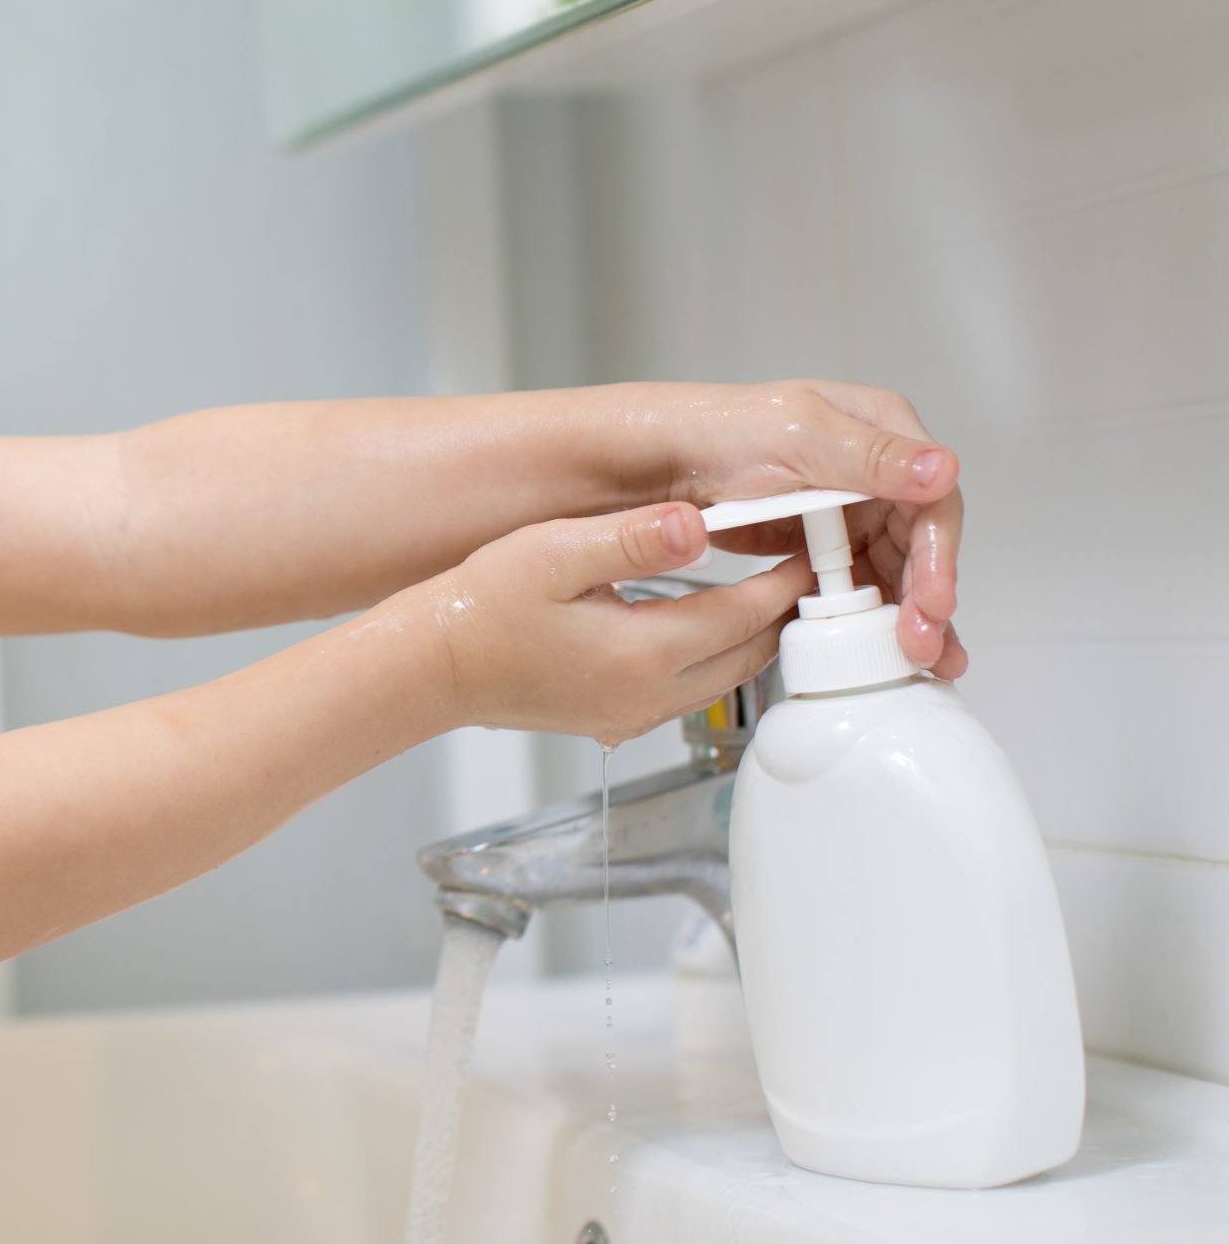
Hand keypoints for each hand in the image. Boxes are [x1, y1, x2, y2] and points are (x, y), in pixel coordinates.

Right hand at [415, 502, 814, 746]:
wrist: (432, 667)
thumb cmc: (480, 608)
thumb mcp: (552, 554)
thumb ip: (632, 538)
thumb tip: (698, 524)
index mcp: (644, 652)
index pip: (747, 612)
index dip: (787, 576)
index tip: (812, 542)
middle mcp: (650, 695)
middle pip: (751, 653)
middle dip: (784, 610)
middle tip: (806, 562)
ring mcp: (635, 715)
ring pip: (726, 676)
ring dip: (752, 635)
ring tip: (768, 586)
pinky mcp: (617, 719)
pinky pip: (690, 689)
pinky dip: (715, 654)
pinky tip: (706, 622)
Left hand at [635, 379, 965, 677]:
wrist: (659, 456)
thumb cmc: (717, 430)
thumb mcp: (796, 435)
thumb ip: (868, 456)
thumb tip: (942, 470)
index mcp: (883, 430)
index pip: (933, 502)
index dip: (939, 556)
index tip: (933, 603)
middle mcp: (876, 471)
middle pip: (920, 544)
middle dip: (928, 599)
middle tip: (923, 648)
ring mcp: (850, 508)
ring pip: (897, 570)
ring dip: (910, 617)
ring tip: (921, 663)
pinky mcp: (822, 543)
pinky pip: (859, 584)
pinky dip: (873, 617)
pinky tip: (887, 651)